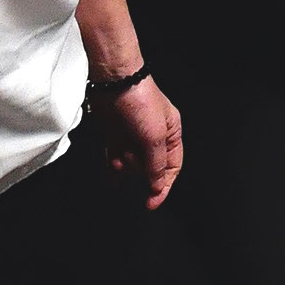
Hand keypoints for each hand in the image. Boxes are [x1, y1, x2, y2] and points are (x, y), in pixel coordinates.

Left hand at [99, 73, 182, 207]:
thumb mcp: (154, 137)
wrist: (113, 81)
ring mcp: (134, 135)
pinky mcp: (117, 133)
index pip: (172, 167)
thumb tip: (157, 186)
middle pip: (150, 167)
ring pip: (132, 164)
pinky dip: (113, 165)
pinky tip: (112, 170)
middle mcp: (154, 135)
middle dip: (139, 169)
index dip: (163, 186)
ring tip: (120, 155)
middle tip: (132, 160)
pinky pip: (116, 157)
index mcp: (171, 132)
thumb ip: (156, 164)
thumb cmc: (139, 100)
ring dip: (125, 166)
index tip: (152, 203)